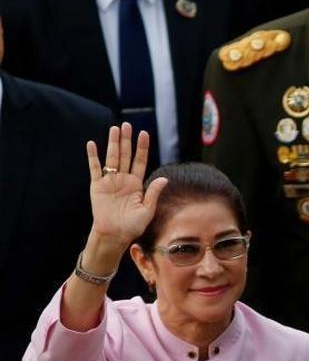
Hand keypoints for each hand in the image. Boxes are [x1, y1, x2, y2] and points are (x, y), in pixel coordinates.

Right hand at [86, 122, 166, 248]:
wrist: (114, 235)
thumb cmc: (133, 226)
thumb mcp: (147, 210)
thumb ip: (153, 193)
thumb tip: (164, 178)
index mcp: (137, 184)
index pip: (140, 161)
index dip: (142, 148)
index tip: (144, 134)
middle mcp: (123, 180)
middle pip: (125, 156)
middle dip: (127, 140)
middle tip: (127, 125)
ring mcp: (110, 181)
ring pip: (112, 158)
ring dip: (113, 143)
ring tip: (115, 129)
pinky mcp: (97, 186)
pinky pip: (94, 168)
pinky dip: (93, 156)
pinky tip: (92, 144)